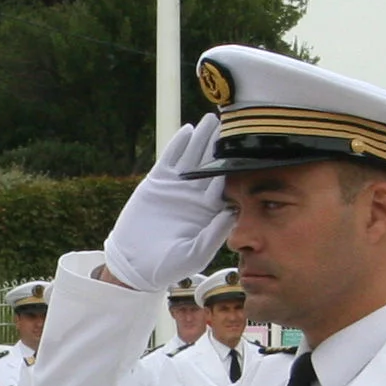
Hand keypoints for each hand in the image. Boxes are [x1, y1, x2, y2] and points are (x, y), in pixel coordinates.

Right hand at [99, 116, 233, 293]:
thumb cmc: (168, 266)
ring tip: (213, 119)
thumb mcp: (194, 255)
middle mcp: (196, 196)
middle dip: (223, 146)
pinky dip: (177, 145)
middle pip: (212, 165)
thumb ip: (212, 235)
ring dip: (203, 139)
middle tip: (235, 125)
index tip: (250, 153)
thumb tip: (232, 213)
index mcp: (209, 211)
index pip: (227, 185)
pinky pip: (169, 160)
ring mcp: (177, 187)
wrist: (135, 265)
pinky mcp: (157, 183)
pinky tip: (187, 130)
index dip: (237, 169)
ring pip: (192, 157)